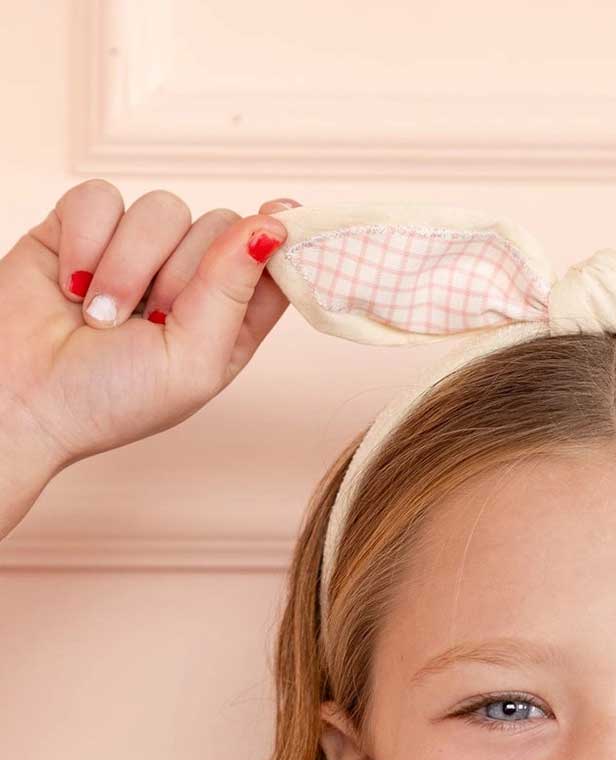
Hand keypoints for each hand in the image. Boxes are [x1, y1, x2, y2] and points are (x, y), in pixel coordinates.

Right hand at [0, 183, 301, 477]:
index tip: (283, 216)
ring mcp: (137, 249)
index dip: (283, 237)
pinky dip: (85, 242)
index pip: (274, 262)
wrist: (20, 396)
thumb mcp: (193, 361)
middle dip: (181, 273)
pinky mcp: (83, 224)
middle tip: (149, 322)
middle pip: (219, 225)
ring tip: (100, 315)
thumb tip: (274, 225)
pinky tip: (71, 284)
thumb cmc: (110, 399)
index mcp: (228, 321)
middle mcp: (189, 279)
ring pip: (162, 209)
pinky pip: (101, 197)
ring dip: (128, 266)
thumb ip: (234, 292)